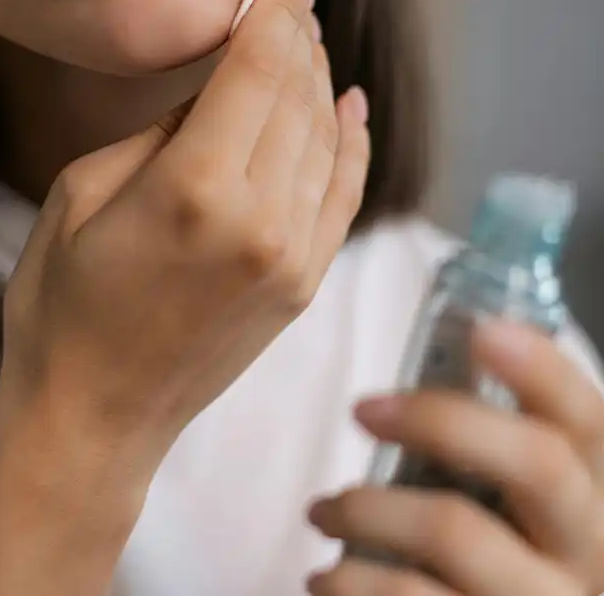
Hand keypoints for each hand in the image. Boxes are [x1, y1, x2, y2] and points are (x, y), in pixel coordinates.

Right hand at [0, 0, 370, 487]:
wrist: (98, 415)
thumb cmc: (65, 305)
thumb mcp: (84, 193)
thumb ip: (162, 133)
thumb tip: (217, 91)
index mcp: (196, 189)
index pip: (258, 66)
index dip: (280, 3)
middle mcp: (262, 220)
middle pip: (299, 93)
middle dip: (298, 30)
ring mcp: (294, 256)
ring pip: (327, 138)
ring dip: (320, 79)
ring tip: (307, 39)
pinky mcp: (304, 284)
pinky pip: (344, 194)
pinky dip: (351, 145)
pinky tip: (348, 106)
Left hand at [307, 319, 603, 595]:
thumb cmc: (492, 551)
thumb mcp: (511, 498)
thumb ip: (489, 441)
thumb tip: (447, 343)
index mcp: (592, 488)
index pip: (584, 414)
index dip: (542, 368)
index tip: (482, 329)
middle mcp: (588, 548)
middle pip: (537, 464)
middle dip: (442, 420)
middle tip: (362, 409)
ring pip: (457, 533)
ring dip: (367, 510)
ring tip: (323, 511)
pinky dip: (353, 582)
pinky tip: (328, 576)